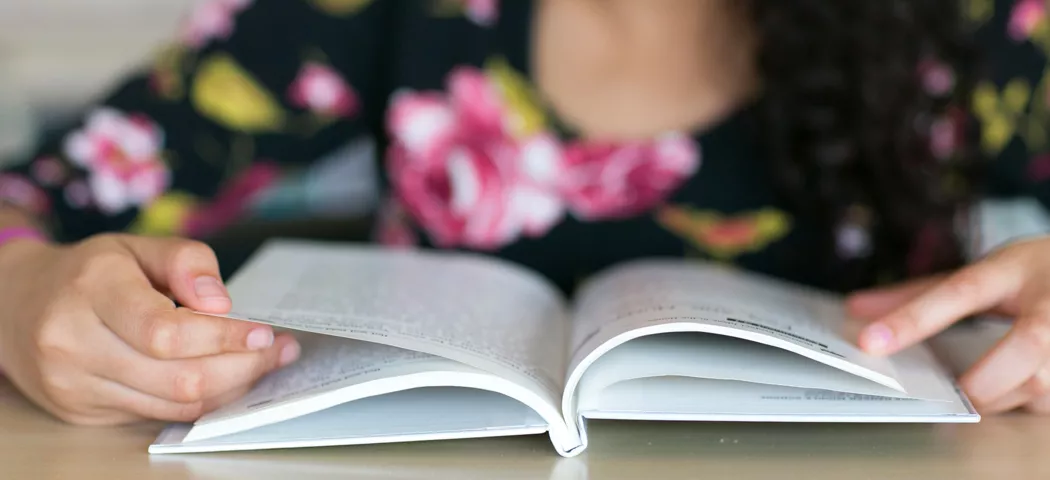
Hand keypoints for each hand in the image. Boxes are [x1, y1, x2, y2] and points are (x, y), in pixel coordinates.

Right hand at [0, 234, 299, 424]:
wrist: (16, 303)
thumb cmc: (90, 272)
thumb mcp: (137, 246)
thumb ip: (186, 260)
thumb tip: (222, 303)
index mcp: (92, 288)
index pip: (167, 331)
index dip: (225, 337)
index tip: (266, 332)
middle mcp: (74, 341)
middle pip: (177, 377)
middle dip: (241, 367)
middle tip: (278, 351)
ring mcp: (73, 383)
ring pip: (172, 404)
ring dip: (230, 387)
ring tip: (261, 363)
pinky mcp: (80, 411)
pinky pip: (157, 415)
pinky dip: (201, 400)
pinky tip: (225, 379)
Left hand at [847, 236, 1049, 413]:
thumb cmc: (1033, 273)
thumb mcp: (983, 270)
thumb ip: (920, 294)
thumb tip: (854, 310)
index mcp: (1013, 268)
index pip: (957, 291)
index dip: (912, 318)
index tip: (870, 342)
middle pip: (1028, 345)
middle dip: (985, 381)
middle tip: (956, 395)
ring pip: (1044, 382)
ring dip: (1006, 397)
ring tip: (982, 392)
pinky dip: (1027, 402)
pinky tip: (1011, 394)